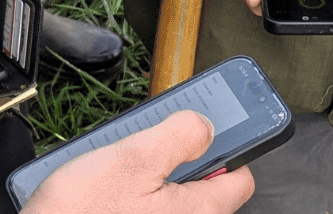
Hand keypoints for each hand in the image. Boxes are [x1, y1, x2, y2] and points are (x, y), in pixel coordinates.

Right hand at [19, 110, 254, 213]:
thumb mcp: (134, 158)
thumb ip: (181, 135)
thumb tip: (207, 126)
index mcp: (197, 211)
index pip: (240, 178)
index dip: (229, 148)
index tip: (210, 128)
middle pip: (195, 183)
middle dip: (169, 157)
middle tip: (141, 144)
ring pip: (158, 194)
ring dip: (136, 174)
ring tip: (105, 166)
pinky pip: (133, 207)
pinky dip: (118, 194)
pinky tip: (92, 189)